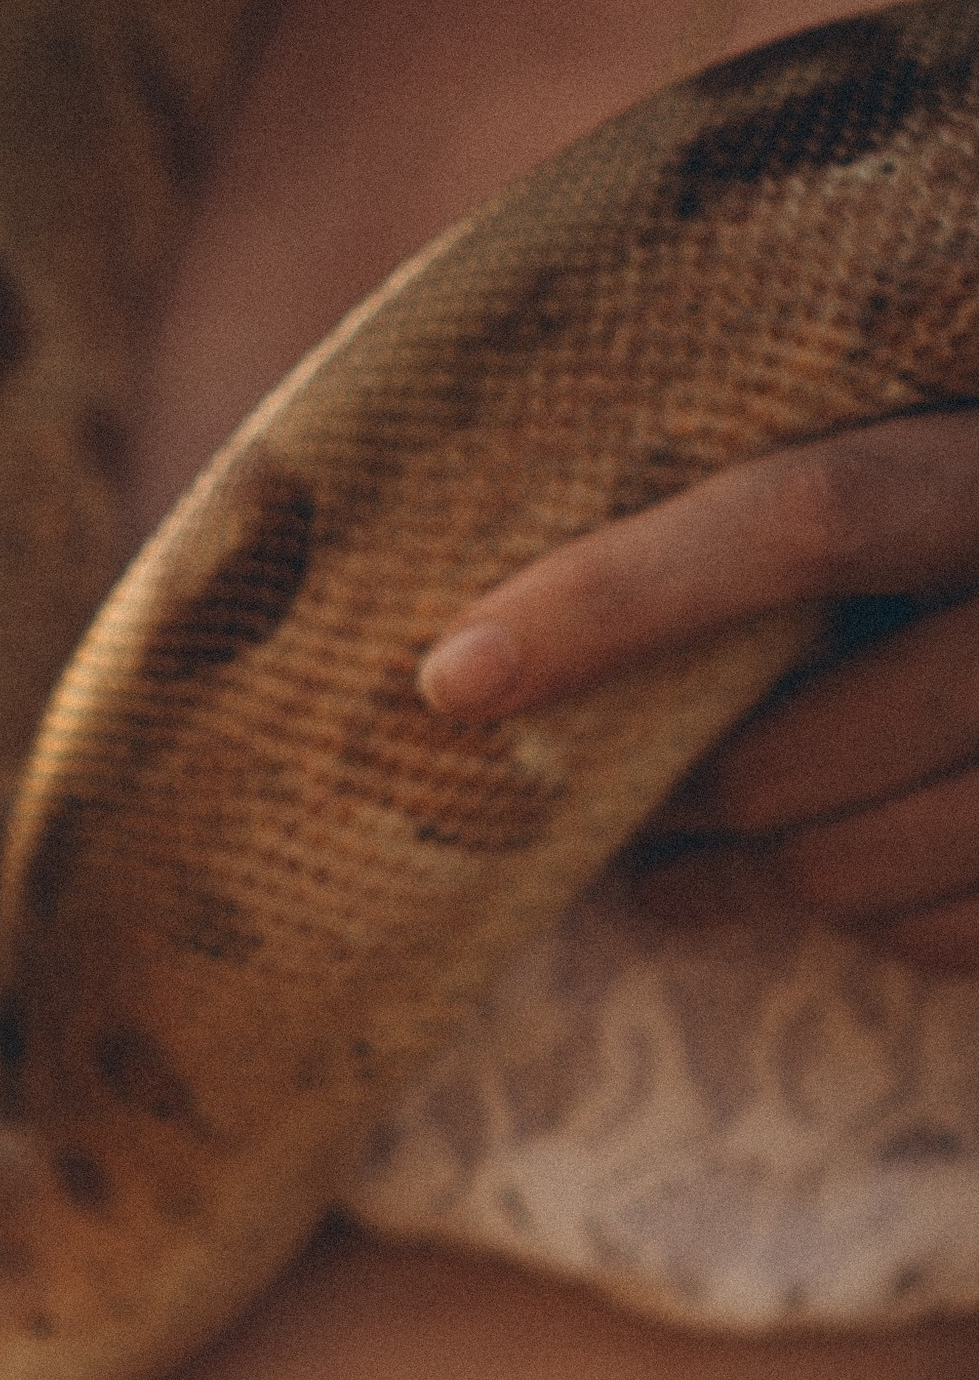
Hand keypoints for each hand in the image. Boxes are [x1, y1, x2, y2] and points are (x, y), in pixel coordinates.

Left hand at [418, 408, 978, 972]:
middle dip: (687, 796)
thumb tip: (521, 613)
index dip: (615, 599)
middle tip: (634, 795)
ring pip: (846, 872)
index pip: (808, 516)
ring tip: (700, 858)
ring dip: (756, 875)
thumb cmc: (977, 506)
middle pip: (797, 752)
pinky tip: (858, 872)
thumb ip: (805, 483)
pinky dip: (880, 921)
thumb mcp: (931, 439)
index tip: (452, 674)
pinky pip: (938, 939)